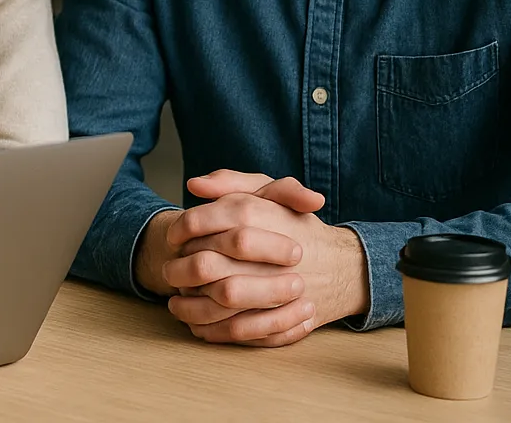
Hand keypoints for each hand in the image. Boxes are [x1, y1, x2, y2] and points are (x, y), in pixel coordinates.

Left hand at [162, 170, 368, 345]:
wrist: (342, 267)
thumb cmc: (294, 225)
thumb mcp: (269, 191)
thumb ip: (232, 182)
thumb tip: (194, 185)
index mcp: (259, 215)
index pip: (203, 223)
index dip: (181, 232)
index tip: (172, 239)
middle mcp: (268, 253)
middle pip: (207, 266)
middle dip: (179, 271)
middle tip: (169, 272)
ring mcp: (278, 290)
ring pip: (221, 301)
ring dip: (191, 305)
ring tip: (176, 303)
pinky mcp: (282, 320)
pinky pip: (240, 329)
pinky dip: (214, 329)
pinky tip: (198, 323)